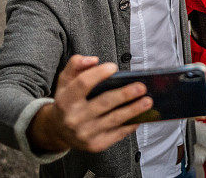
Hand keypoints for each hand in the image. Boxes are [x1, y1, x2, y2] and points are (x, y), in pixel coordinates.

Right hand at [28, 55, 152, 152]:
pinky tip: (140, 116)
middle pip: (103, 103)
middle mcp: (74, 118)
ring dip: (133, 110)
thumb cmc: (67, 100)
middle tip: (141, 86)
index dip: (99, 74)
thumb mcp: (65, 80)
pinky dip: (130, 125)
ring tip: (147, 101)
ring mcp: (85, 134)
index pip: (83, 84)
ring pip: (114, 119)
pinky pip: (117, 134)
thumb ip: (76, 65)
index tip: (114, 67)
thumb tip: (94, 60)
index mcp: (65, 100)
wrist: (58, 131)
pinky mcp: (95, 145)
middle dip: (124, 94)